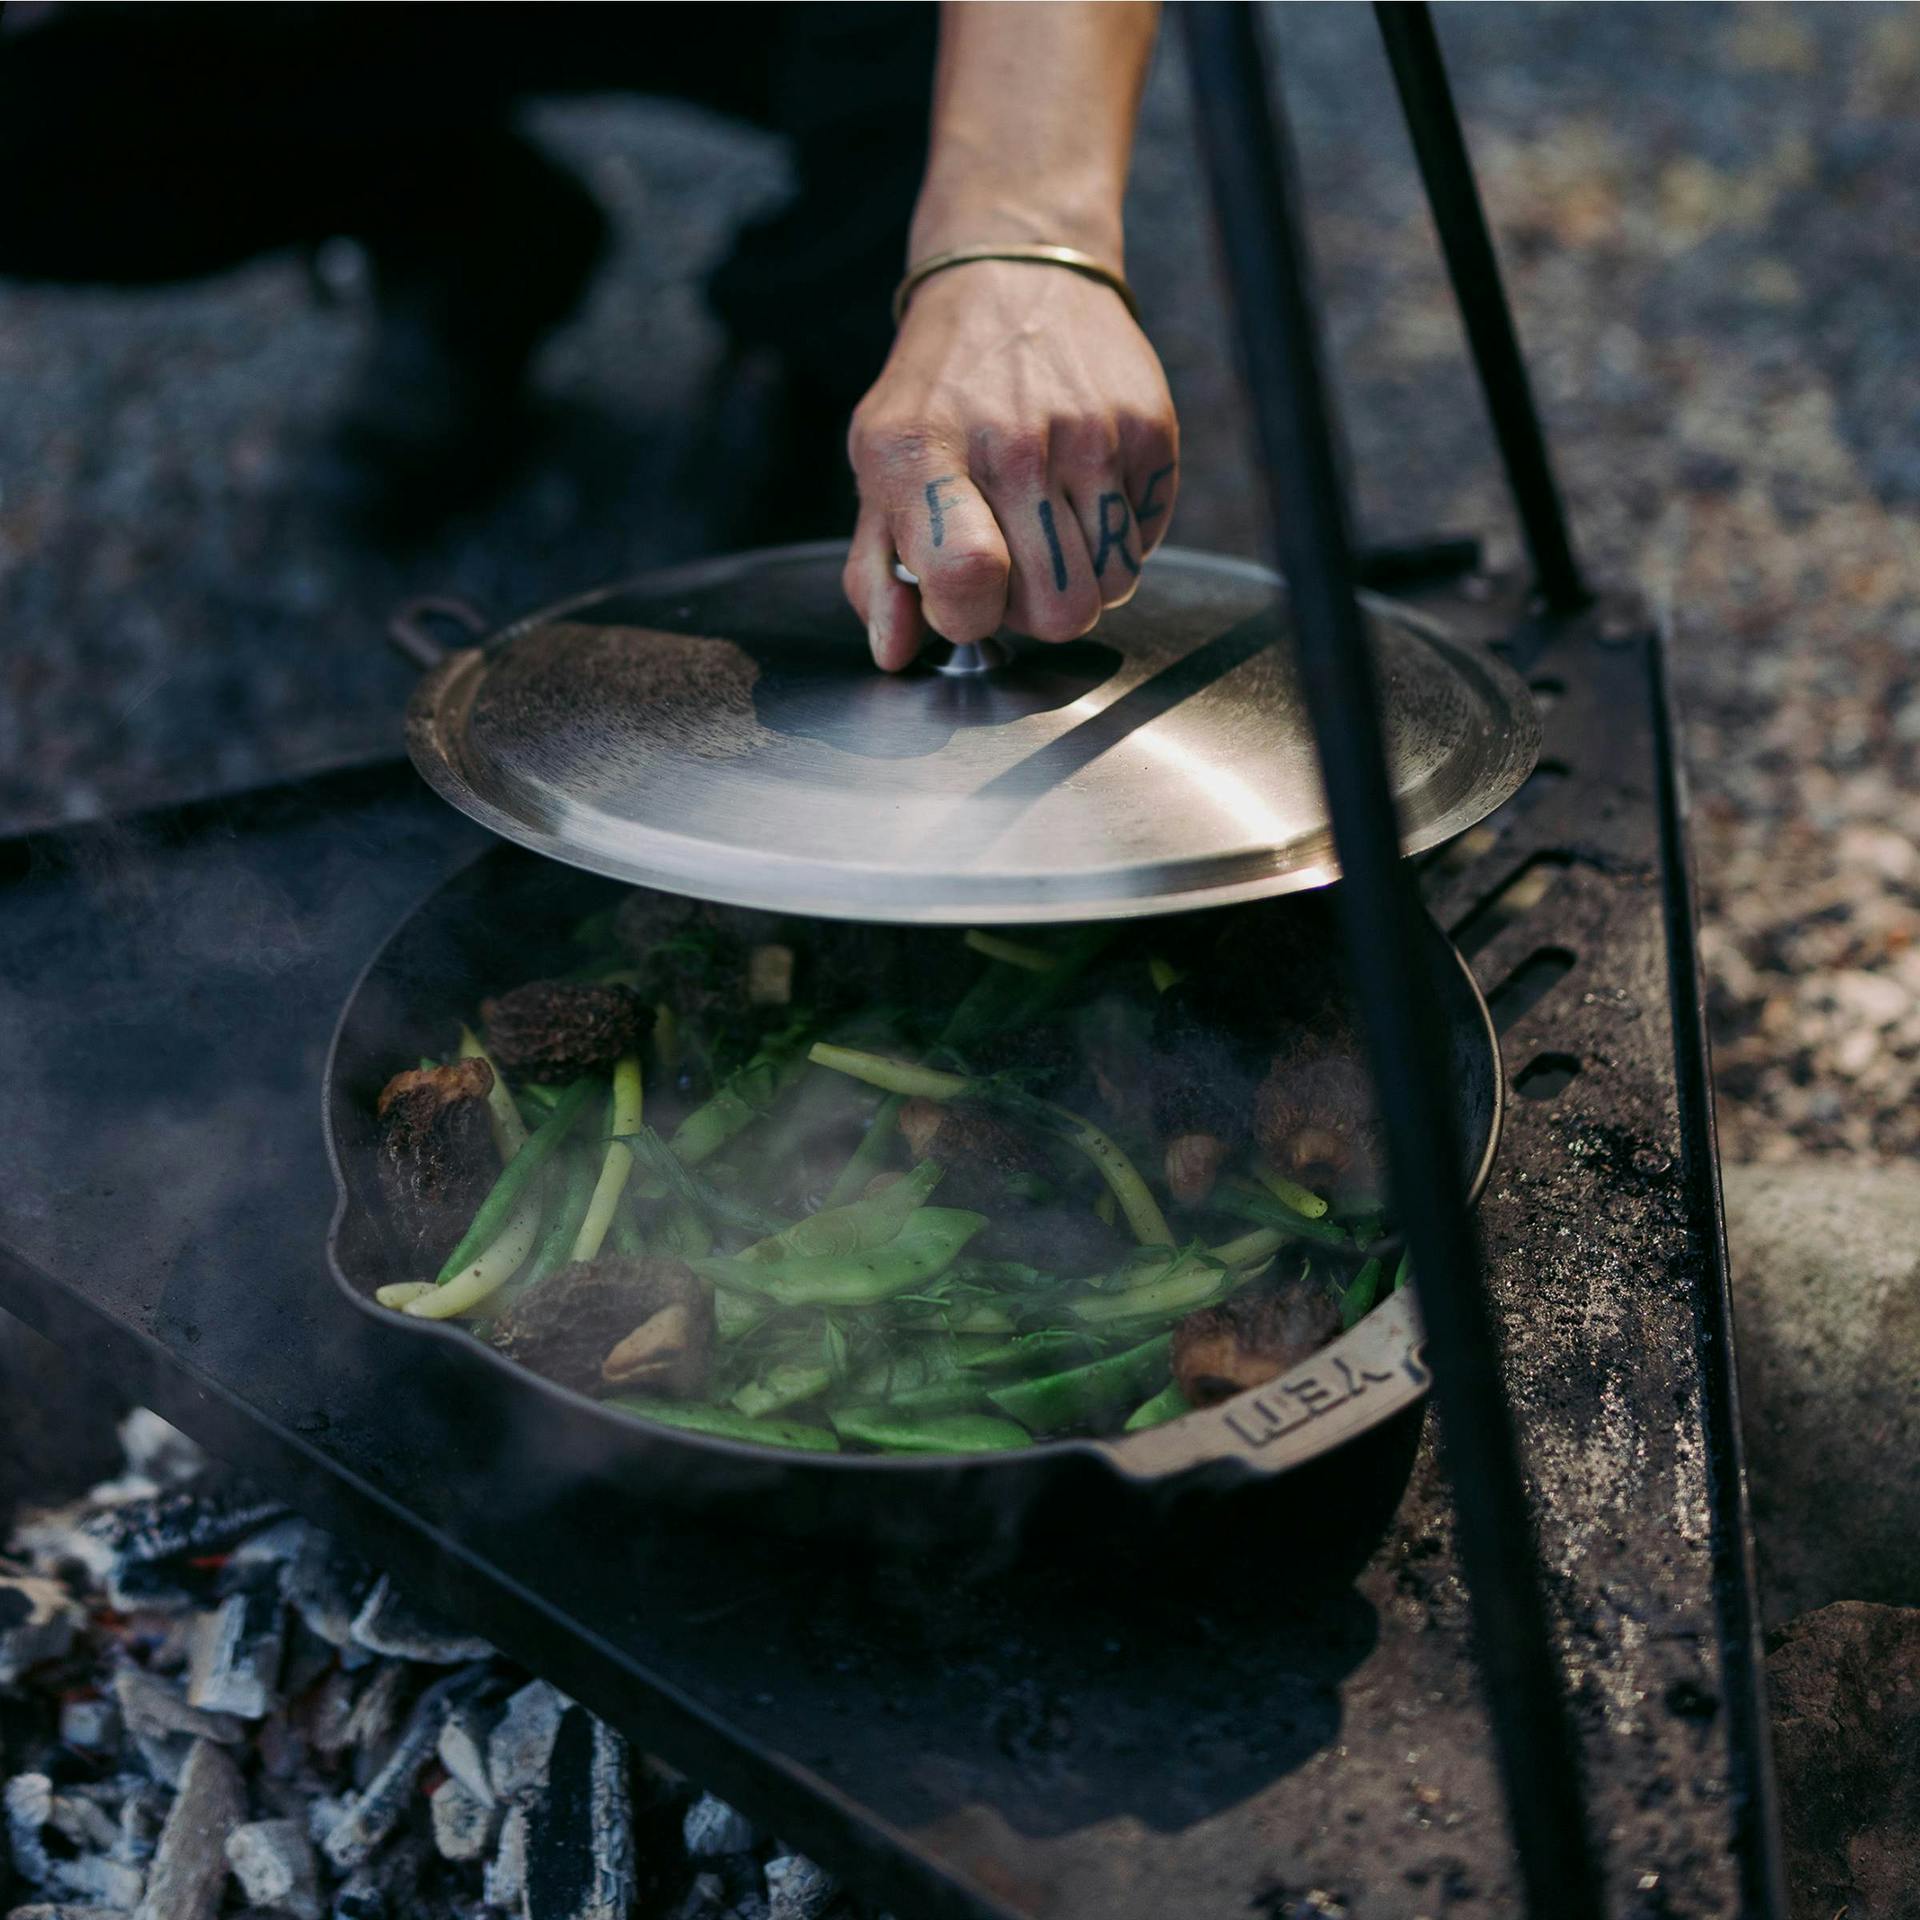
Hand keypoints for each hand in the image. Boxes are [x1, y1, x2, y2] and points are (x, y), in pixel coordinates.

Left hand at [843, 260, 1178, 670]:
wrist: (1016, 276)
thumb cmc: (939, 392)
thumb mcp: (879, 465)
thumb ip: (875, 572)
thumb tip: (896, 651)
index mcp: (923, 451)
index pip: (968, 579)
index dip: (969, 618)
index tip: (963, 597)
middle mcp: (1011, 439)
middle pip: (1059, 611)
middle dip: (1034, 612)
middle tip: (1012, 564)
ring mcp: (1090, 432)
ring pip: (1112, 588)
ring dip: (1081, 579)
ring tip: (1048, 529)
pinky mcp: (1149, 427)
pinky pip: (1147, 543)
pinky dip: (1118, 539)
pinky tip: (1085, 495)